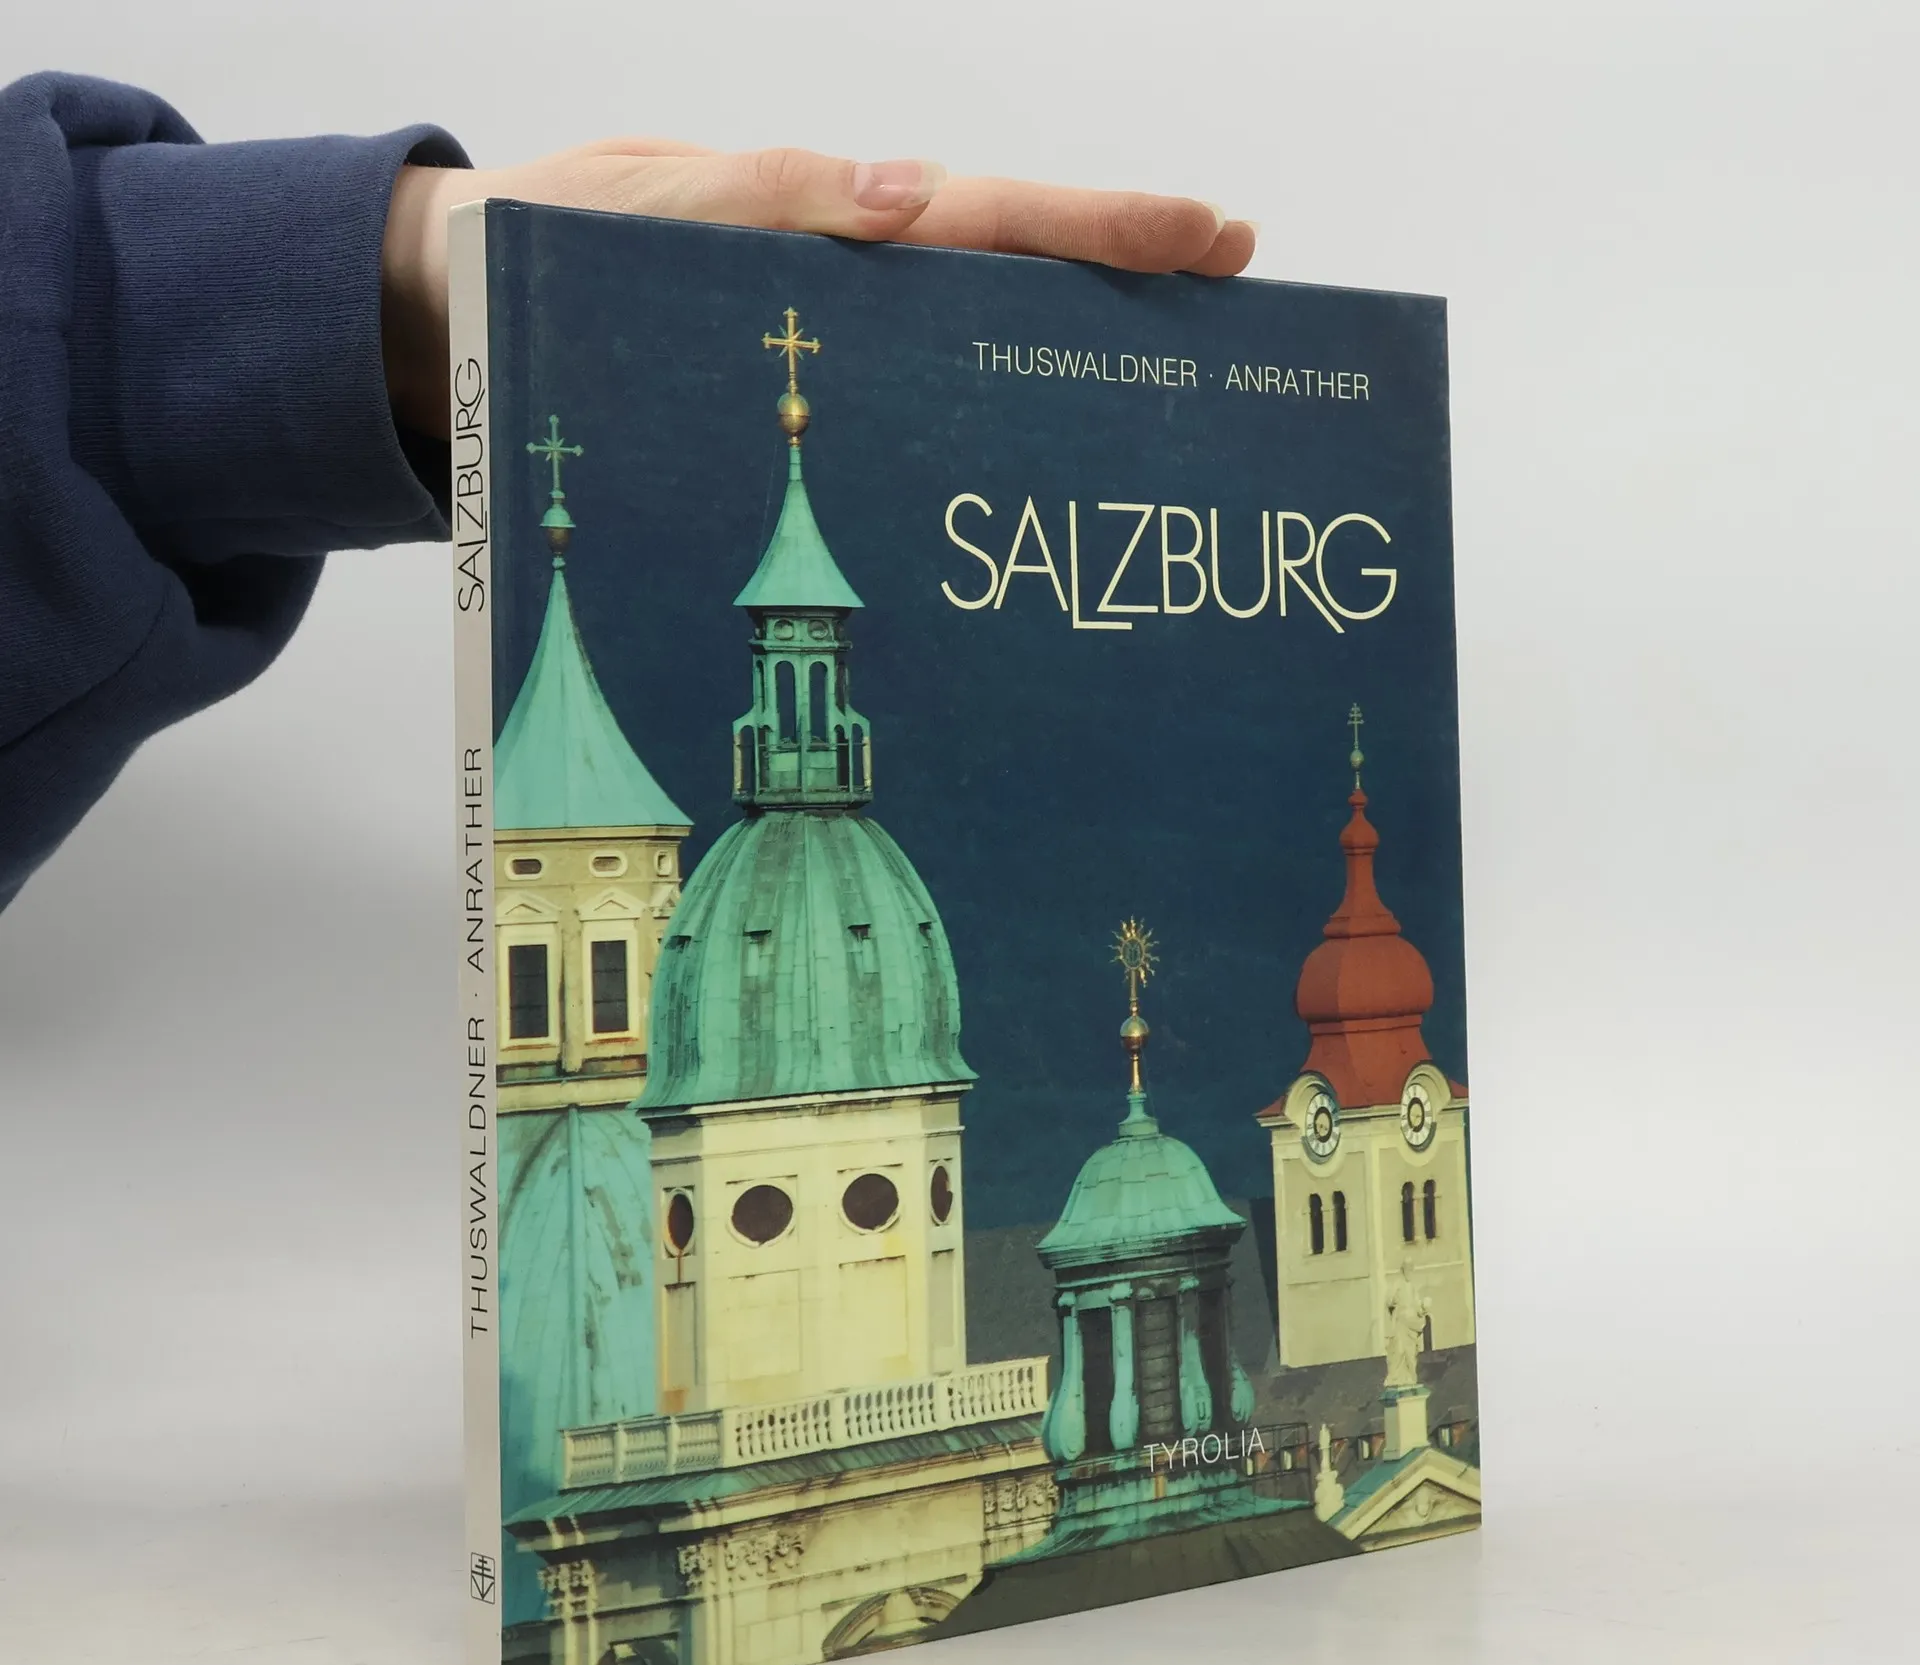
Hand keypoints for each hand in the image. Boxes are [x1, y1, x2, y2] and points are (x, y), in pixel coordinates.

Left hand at [381, 140, 1258, 436]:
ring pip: (965, 358)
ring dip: (1061, 374)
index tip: (1206, 234)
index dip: (1097, 227)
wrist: (452, 325)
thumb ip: (759, 199)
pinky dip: (964, 449)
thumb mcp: (632, 210)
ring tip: (1157, 407)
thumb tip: (911, 200)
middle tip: (1234, 301)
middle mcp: (841, 287)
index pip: (986, 218)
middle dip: (1119, 287)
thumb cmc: (537, 253)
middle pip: (1005, 283)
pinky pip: (895, 430)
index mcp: (822, 219)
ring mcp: (824, 355)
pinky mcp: (790, 418)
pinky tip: (1012, 492)